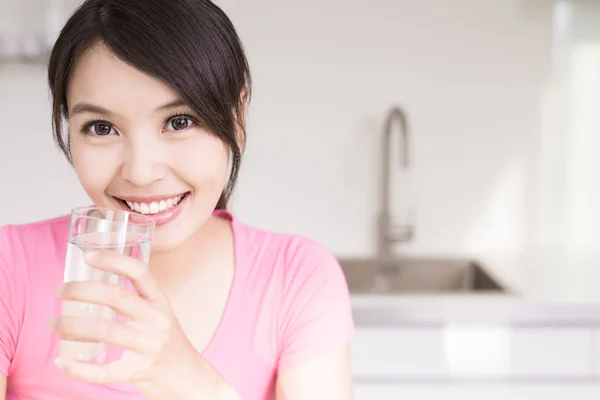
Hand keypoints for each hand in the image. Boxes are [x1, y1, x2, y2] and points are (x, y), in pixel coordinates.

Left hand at [49, 250, 215, 398]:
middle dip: (82, 290)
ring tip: (54, 324)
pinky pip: (104, 371)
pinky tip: (62, 363)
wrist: (190, 378)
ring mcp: (150, 346)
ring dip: (72, 326)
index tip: (88, 256)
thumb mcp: (161, 315)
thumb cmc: (169, 344)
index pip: (139, 272)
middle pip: (116, 297)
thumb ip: (138, 302)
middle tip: (60, 290)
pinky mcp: (140, 371)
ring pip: (104, 331)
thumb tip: (97, 287)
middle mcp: (157, 320)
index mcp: (161, 302)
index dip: (114, 260)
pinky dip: (78, 368)